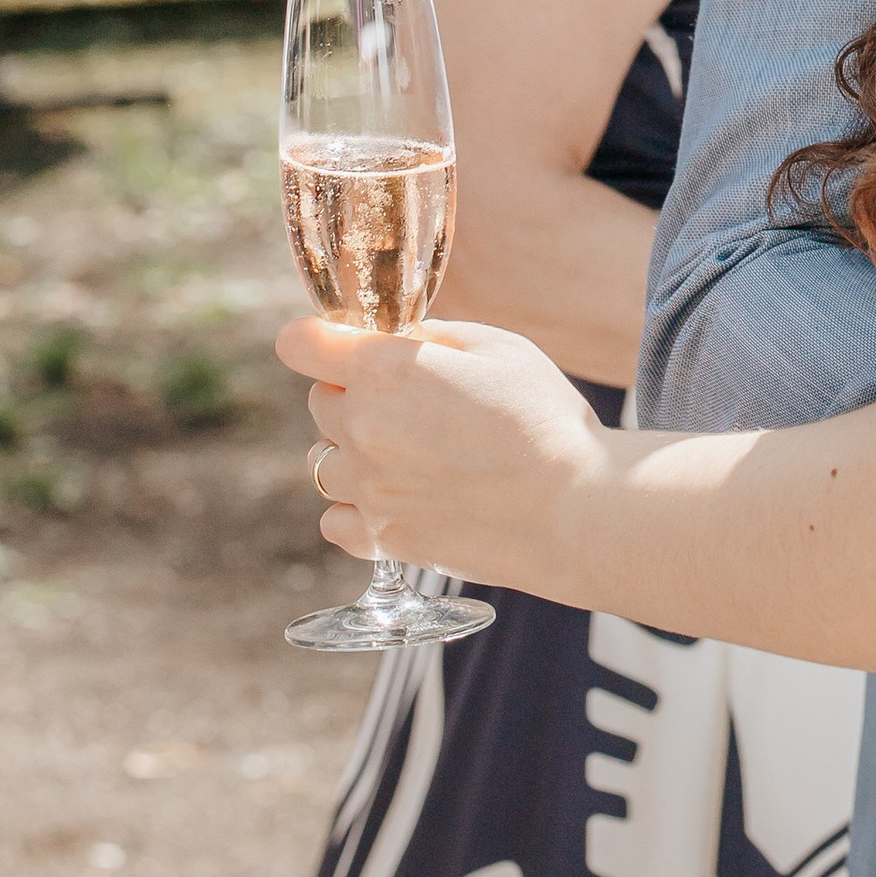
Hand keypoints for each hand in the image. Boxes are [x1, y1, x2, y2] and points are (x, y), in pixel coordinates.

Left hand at [277, 312, 607, 595]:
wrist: (574, 508)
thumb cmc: (545, 419)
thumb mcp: (500, 347)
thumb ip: (435, 338)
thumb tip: (401, 342)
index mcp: (385, 370)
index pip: (300, 343)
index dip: (317, 337)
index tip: (339, 343)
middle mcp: (362, 428)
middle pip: (320, 401)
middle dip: (353, 392)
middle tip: (413, 400)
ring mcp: (368, 489)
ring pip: (322, 461)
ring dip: (354, 452)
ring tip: (411, 454)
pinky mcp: (383, 538)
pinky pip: (336, 521)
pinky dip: (356, 509)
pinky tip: (396, 498)